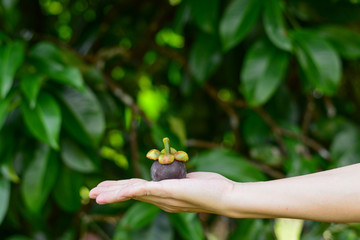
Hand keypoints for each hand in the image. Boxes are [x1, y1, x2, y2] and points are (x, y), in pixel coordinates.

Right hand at [89, 172, 234, 214]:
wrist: (227, 197)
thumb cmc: (212, 188)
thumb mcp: (188, 180)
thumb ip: (177, 178)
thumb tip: (173, 173)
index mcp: (163, 196)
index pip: (136, 192)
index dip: (119, 190)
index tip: (105, 188)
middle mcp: (160, 200)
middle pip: (130, 194)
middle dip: (109, 193)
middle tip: (91, 194)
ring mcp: (164, 197)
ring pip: (132, 193)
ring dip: (112, 193)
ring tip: (95, 195)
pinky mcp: (169, 192)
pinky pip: (145, 191)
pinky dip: (128, 192)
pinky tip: (116, 192)